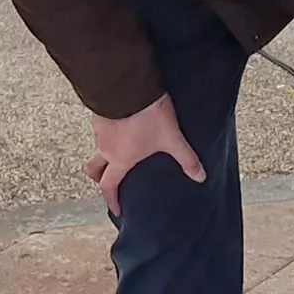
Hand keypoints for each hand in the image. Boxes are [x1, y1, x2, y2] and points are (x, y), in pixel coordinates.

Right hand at [85, 97, 204, 217]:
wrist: (128, 85)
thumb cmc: (147, 115)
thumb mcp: (171, 139)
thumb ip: (186, 159)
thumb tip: (200, 177)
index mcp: (120, 159)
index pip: (109, 186)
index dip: (111, 200)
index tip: (115, 209)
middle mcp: (105, 147)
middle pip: (93, 169)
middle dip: (98, 177)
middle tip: (106, 181)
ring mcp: (99, 130)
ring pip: (97, 147)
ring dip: (105, 152)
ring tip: (120, 149)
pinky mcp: (99, 112)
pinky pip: (100, 128)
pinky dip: (108, 132)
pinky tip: (120, 126)